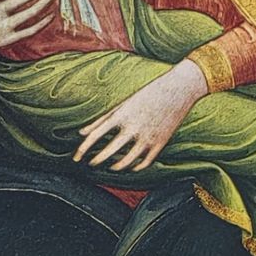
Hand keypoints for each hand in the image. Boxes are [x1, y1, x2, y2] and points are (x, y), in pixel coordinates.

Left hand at [73, 58, 208, 171]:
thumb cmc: (149, 93)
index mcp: (122, 114)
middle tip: (90, 163)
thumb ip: (102, 119)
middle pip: (109, 151)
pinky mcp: (161, 143)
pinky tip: (130, 166)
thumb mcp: (123, 103)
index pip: (96, 135)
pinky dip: (135, 167)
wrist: (179, 88)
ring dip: (115, 166)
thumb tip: (82, 132)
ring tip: (110, 166)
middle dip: (96, 160)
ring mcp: (148, 136)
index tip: (76, 158)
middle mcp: (133, 127)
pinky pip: (144, 162)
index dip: (83, 148)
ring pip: (127, 161)